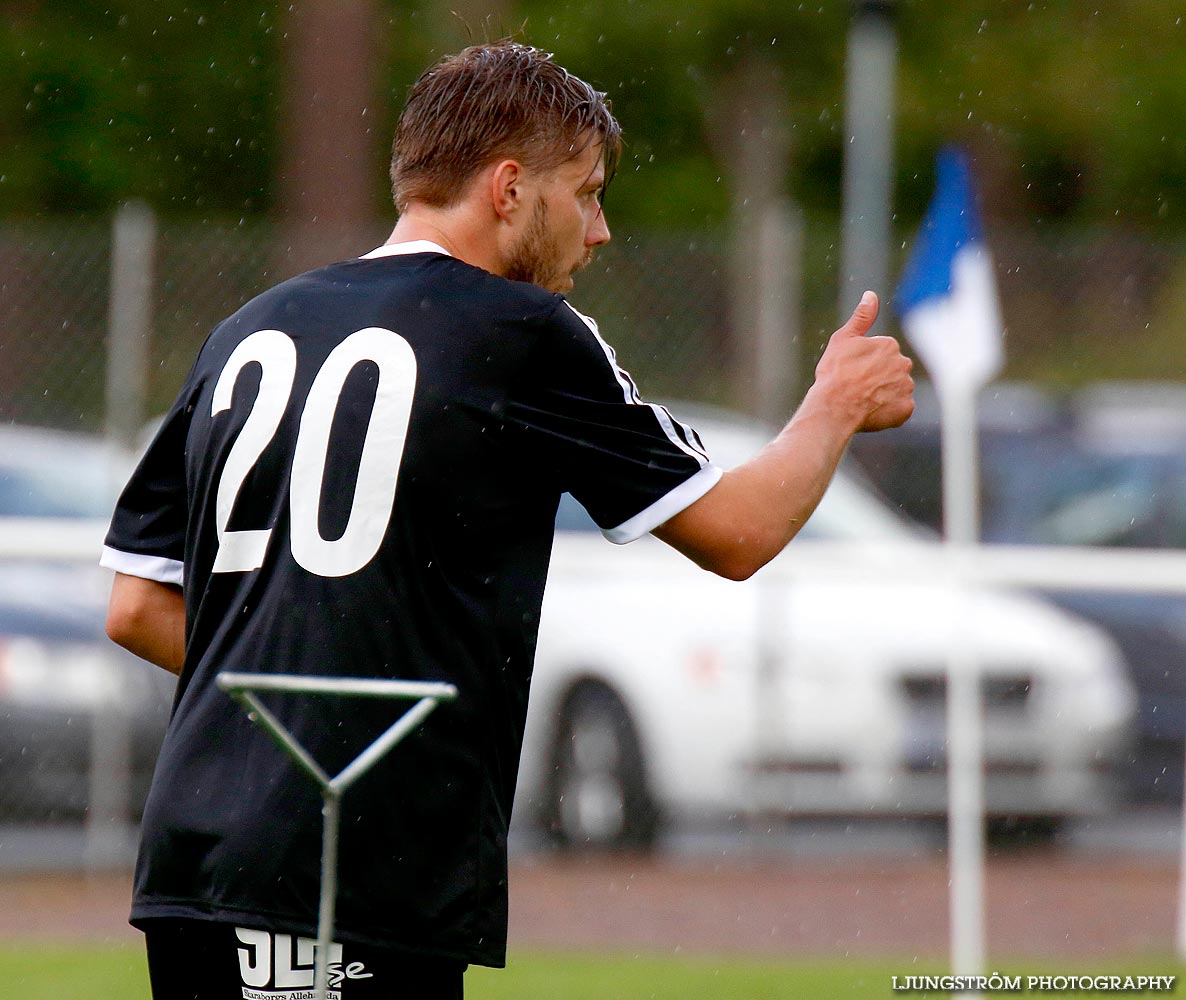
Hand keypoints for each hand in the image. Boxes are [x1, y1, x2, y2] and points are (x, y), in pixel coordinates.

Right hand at [814, 291, 914, 432]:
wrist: (835, 407)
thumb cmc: (835, 373)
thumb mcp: (843, 339)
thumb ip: (862, 317)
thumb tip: (871, 295)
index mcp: (889, 345)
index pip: (882, 354)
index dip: (865, 364)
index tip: (852, 372)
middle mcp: (903, 364)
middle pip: (892, 371)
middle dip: (879, 378)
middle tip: (857, 388)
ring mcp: (906, 387)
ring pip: (897, 390)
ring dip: (884, 395)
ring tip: (863, 401)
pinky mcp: (906, 409)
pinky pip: (900, 409)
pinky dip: (889, 411)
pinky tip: (872, 412)